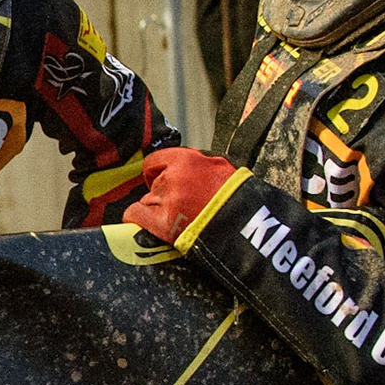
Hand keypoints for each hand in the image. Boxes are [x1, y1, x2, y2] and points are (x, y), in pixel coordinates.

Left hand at [123, 147, 239, 243]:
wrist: (247, 225)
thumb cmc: (238, 197)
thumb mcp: (220, 167)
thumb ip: (197, 165)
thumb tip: (180, 167)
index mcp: (189, 160)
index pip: (156, 160)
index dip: (156, 170)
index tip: (160, 176)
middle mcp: (175, 177)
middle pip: (154, 184)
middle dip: (162, 193)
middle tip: (181, 204)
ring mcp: (168, 201)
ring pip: (147, 200)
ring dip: (157, 208)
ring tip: (179, 217)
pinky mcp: (164, 223)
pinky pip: (136, 215)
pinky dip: (137, 218)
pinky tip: (145, 222)